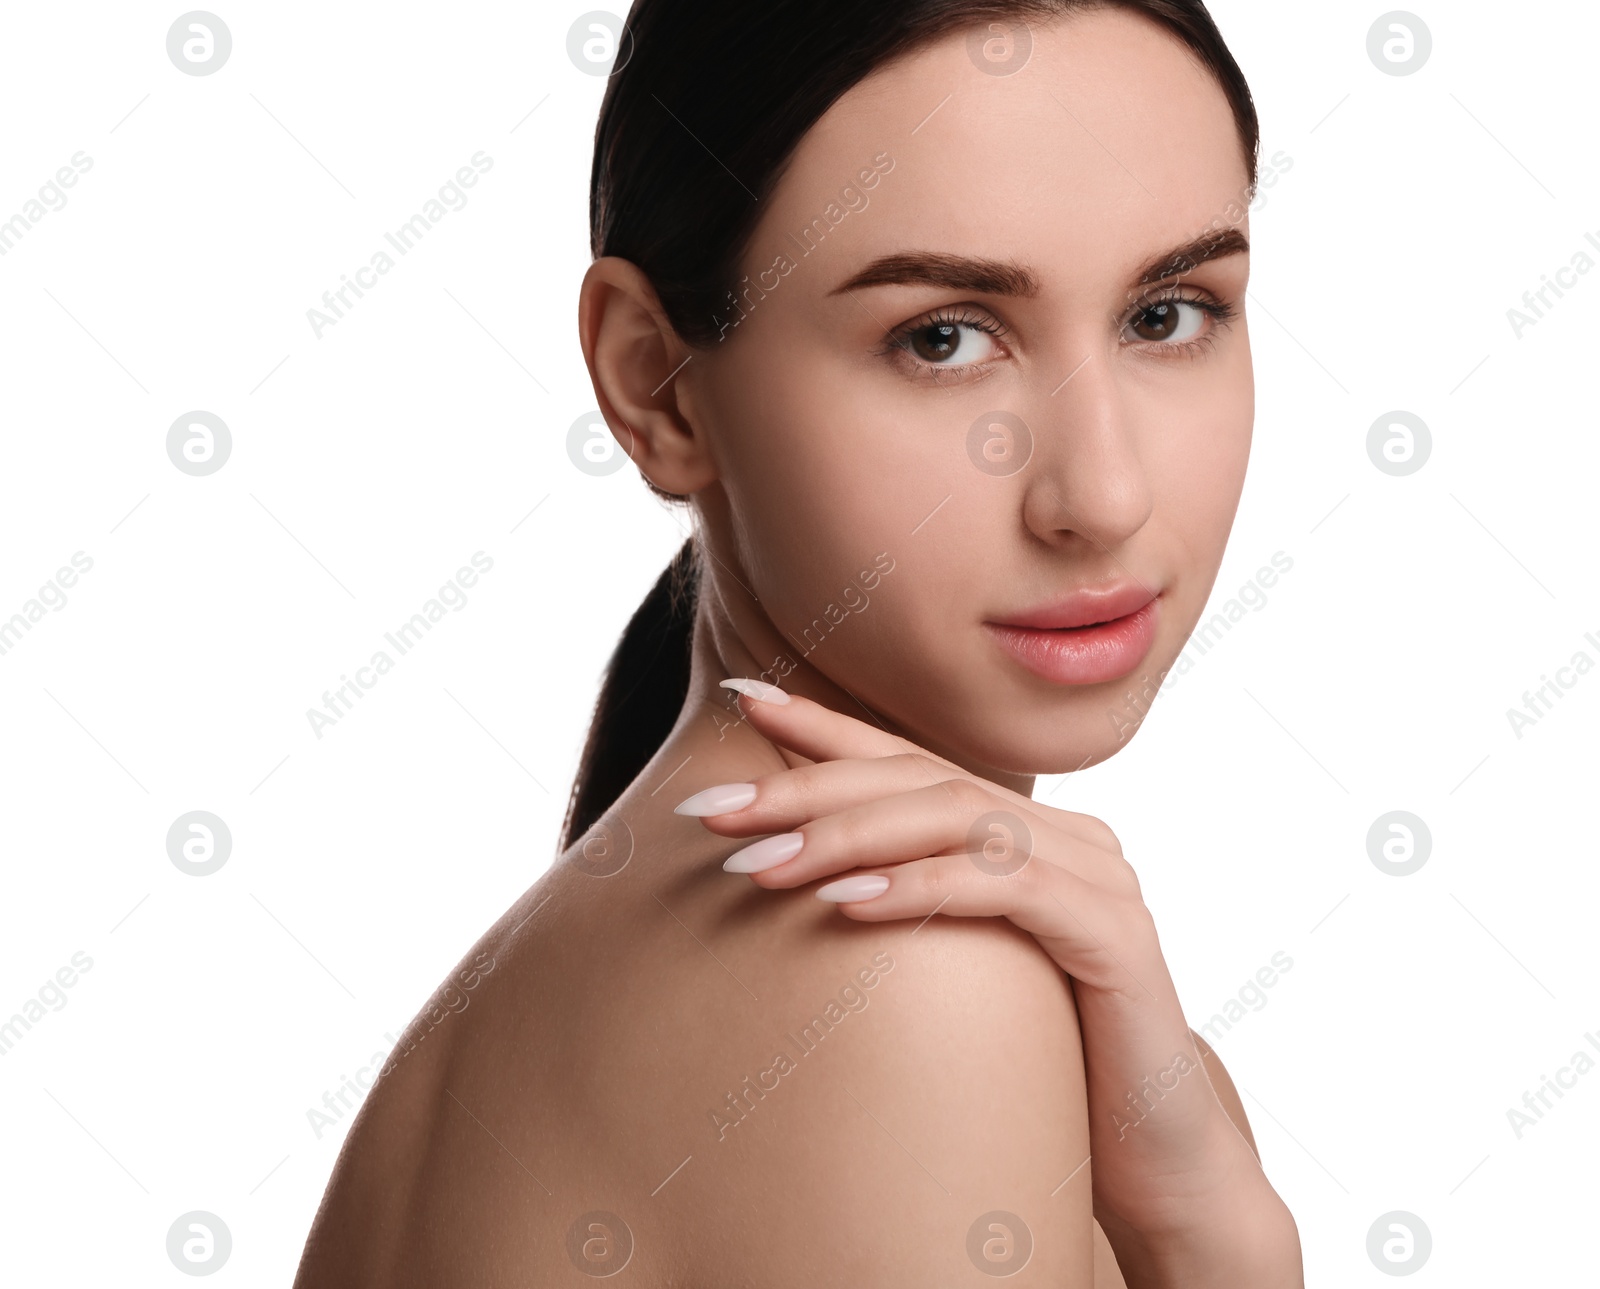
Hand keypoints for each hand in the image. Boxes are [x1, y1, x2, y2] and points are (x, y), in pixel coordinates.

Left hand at [676, 680, 1300, 1284]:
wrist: (1155, 1161)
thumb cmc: (1042, 1065)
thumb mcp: (957, 974)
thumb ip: (903, 911)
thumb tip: (786, 880)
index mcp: (1026, 832)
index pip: (911, 760)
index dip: (826, 726)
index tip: (743, 702)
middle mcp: (1067, 835)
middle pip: (922, 779)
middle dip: (809, 785)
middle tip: (716, 811)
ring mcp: (1099, 877)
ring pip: (959, 818)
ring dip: (847, 835)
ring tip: (760, 864)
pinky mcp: (1116, 935)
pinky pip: (1007, 887)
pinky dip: (921, 887)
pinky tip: (848, 906)